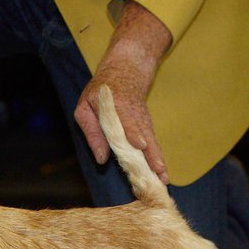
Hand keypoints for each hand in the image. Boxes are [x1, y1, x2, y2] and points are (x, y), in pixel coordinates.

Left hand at [74, 0, 170, 183]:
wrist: (125, 69)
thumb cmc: (100, 92)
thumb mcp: (85, 106)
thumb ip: (91, 131)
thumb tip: (101, 159)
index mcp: (117, 106)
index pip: (127, 120)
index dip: (134, 132)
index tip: (140, 145)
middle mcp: (135, 114)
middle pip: (145, 135)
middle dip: (152, 155)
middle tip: (158, 172)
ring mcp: (144, 120)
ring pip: (152, 142)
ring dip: (158, 161)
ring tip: (163, 179)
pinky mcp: (147, 126)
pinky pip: (153, 144)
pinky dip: (157, 158)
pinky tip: (161, 173)